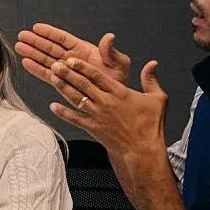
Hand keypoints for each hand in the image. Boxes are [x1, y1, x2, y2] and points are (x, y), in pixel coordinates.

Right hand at [15, 25, 132, 90]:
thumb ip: (111, 52)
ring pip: (46, 60)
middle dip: (36, 42)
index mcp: (85, 51)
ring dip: (33, 54)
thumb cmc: (119, 81)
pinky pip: (48, 75)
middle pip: (51, 48)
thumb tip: (109, 37)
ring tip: (19, 47)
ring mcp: (67, 71)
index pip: (63, 39)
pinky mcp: (64, 83)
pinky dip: (37, 69)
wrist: (116, 102)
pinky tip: (26, 63)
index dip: (50, 33)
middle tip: (21, 36)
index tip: (37, 27)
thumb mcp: (119, 64)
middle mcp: (73, 60)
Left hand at [47, 56, 168, 155]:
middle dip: (67, 73)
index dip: (82, 66)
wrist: (143, 150)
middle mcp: (106, 102)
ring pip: (76, 98)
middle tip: (55, 65)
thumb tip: (152, 63)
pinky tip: (52, 106)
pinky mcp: (93, 128)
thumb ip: (151, 79)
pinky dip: (63, 112)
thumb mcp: (157, 98)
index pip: (96, 75)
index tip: (71, 59)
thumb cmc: (151, 125)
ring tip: (52, 77)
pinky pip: (74, 119)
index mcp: (119, 92)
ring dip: (63, 87)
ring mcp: (97, 115)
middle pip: (82, 84)